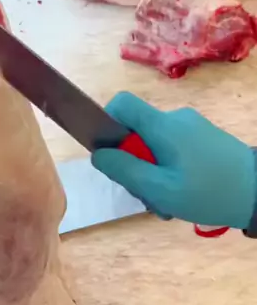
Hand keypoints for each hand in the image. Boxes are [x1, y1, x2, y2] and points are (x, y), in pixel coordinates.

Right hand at [92, 93, 256, 229]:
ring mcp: (191, 127)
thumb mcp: (160, 189)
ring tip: (166, 201)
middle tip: (146, 194)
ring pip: (154, 145)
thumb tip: (98, 154)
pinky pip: (172, 149)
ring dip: (152, 174)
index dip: (107, 124)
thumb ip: (125, 170)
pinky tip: (179, 195)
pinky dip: (168, 172)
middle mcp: (175, 119)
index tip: (111, 154)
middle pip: (136, 131)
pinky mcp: (203, 138)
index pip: (122, 104)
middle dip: (133, 163)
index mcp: (162, 126)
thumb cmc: (207, 192)